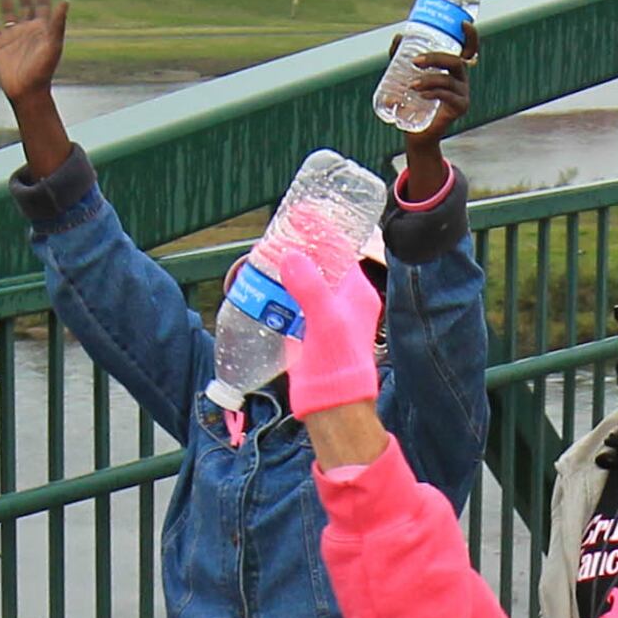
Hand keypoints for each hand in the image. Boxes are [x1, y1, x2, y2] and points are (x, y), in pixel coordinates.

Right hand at [0, 0, 73, 176]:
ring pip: (8, 11)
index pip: (44, 3)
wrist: (27, 94)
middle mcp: (28, 30)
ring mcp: (13, 37)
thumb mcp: (53, 46)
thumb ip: (57, 24)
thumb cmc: (43, 71)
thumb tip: (65, 1)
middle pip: (26, 3)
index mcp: (43, 29)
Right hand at [278, 235, 385, 419]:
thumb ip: (310, 287)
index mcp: (356, 292)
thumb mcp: (326, 320)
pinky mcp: (307, 330)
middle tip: (277, 232)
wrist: (332, 405)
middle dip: (299, 247)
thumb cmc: (338, 364)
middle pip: (320, 263)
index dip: (320, 229)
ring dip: (285, 269)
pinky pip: (292, 302)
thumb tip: (291, 256)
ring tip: (264, 255)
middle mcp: (342, 300)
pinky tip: (261, 285)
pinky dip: (278, 291)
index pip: (339, 249)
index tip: (300, 212)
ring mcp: (324, 315)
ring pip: (303, 281)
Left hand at [386, 34, 476, 165]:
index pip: (468, 48)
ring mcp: (463, 93)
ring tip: (412, 86)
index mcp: (453, 67)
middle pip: (456, 60)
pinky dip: (434, 93)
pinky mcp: (460, 107)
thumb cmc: (413, 102)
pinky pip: (448, 95)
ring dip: (429, 79)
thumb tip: (398, 37)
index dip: (470, 36)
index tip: (463, 24)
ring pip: (449, 79)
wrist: (416, 132)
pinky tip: (422, 95)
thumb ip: (400, 57)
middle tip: (415, 61)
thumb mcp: (405, 76)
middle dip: (435, 58)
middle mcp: (461, 78)